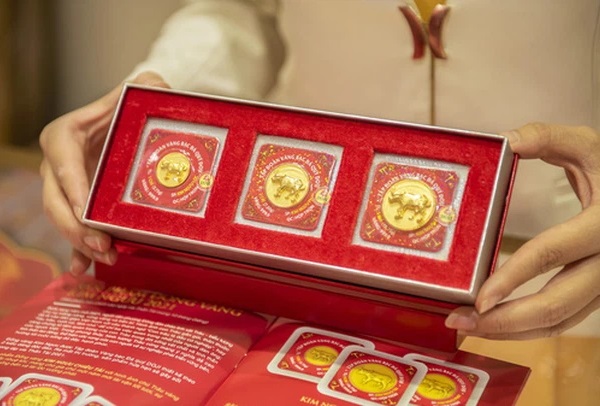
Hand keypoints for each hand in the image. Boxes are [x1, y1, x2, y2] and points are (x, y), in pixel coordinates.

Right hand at [39, 71, 168, 275]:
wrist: (127, 123)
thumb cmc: (130, 107)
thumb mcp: (136, 92)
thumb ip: (145, 88)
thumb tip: (156, 87)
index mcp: (65, 136)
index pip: (64, 167)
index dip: (75, 192)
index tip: (89, 213)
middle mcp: (58, 163)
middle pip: (58, 200)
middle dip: (76, 227)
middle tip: (103, 245)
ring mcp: (66, 186)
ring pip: (63, 219)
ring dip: (80, 242)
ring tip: (104, 257)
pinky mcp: (76, 202)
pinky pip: (73, 229)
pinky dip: (77, 250)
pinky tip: (82, 269)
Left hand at [445, 123, 599, 338]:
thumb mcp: (587, 145)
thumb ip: (546, 138)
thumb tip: (503, 141)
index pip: (551, 253)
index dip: (512, 278)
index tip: (478, 298)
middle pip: (556, 305)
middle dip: (504, 321)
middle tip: (459, 321)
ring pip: (561, 321)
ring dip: (513, 331)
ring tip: (469, 327)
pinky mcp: (599, 292)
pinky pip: (566, 319)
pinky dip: (531, 328)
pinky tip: (499, 325)